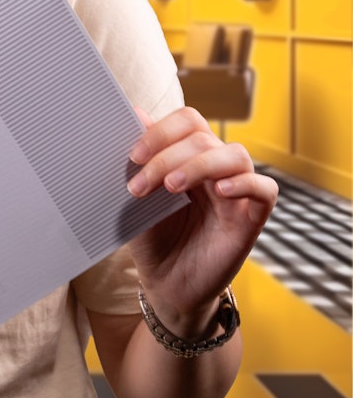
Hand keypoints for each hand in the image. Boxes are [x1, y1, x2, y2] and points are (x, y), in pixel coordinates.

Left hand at [124, 106, 277, 335]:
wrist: (166, 285)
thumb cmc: (153, 239)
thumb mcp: (137, 198)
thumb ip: (139, 160)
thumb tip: (133, 112)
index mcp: (188, 156)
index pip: (187, 121)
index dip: (161, 131)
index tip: (133, 156)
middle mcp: (214, 169)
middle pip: (204, 137)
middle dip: (167, 155)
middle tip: (141, 185)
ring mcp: (235, 192)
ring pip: (235, 155)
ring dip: (200, 164)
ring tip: (172, 186)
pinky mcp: (251, 218)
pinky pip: (264, 189)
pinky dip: (244, 183)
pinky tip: (219, 191)